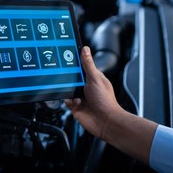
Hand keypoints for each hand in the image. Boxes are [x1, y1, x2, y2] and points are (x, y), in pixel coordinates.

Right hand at [65, 46, 156, 163]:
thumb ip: (88, 65)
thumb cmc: (106, 101)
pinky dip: (69, 100)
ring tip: (74, 92)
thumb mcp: (95, 79)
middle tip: (66, 76)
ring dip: (68, 90)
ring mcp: (81, 97)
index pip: (82, 67)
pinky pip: (66, 100)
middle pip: (72, 78)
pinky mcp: (75, 106)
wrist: (105, 122)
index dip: (75, 62)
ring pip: (67, 89)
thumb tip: (85, 50)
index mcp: (93, 78)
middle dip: (69, 77)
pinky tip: (77, 102)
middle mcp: (86, 87)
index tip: (67, 57)